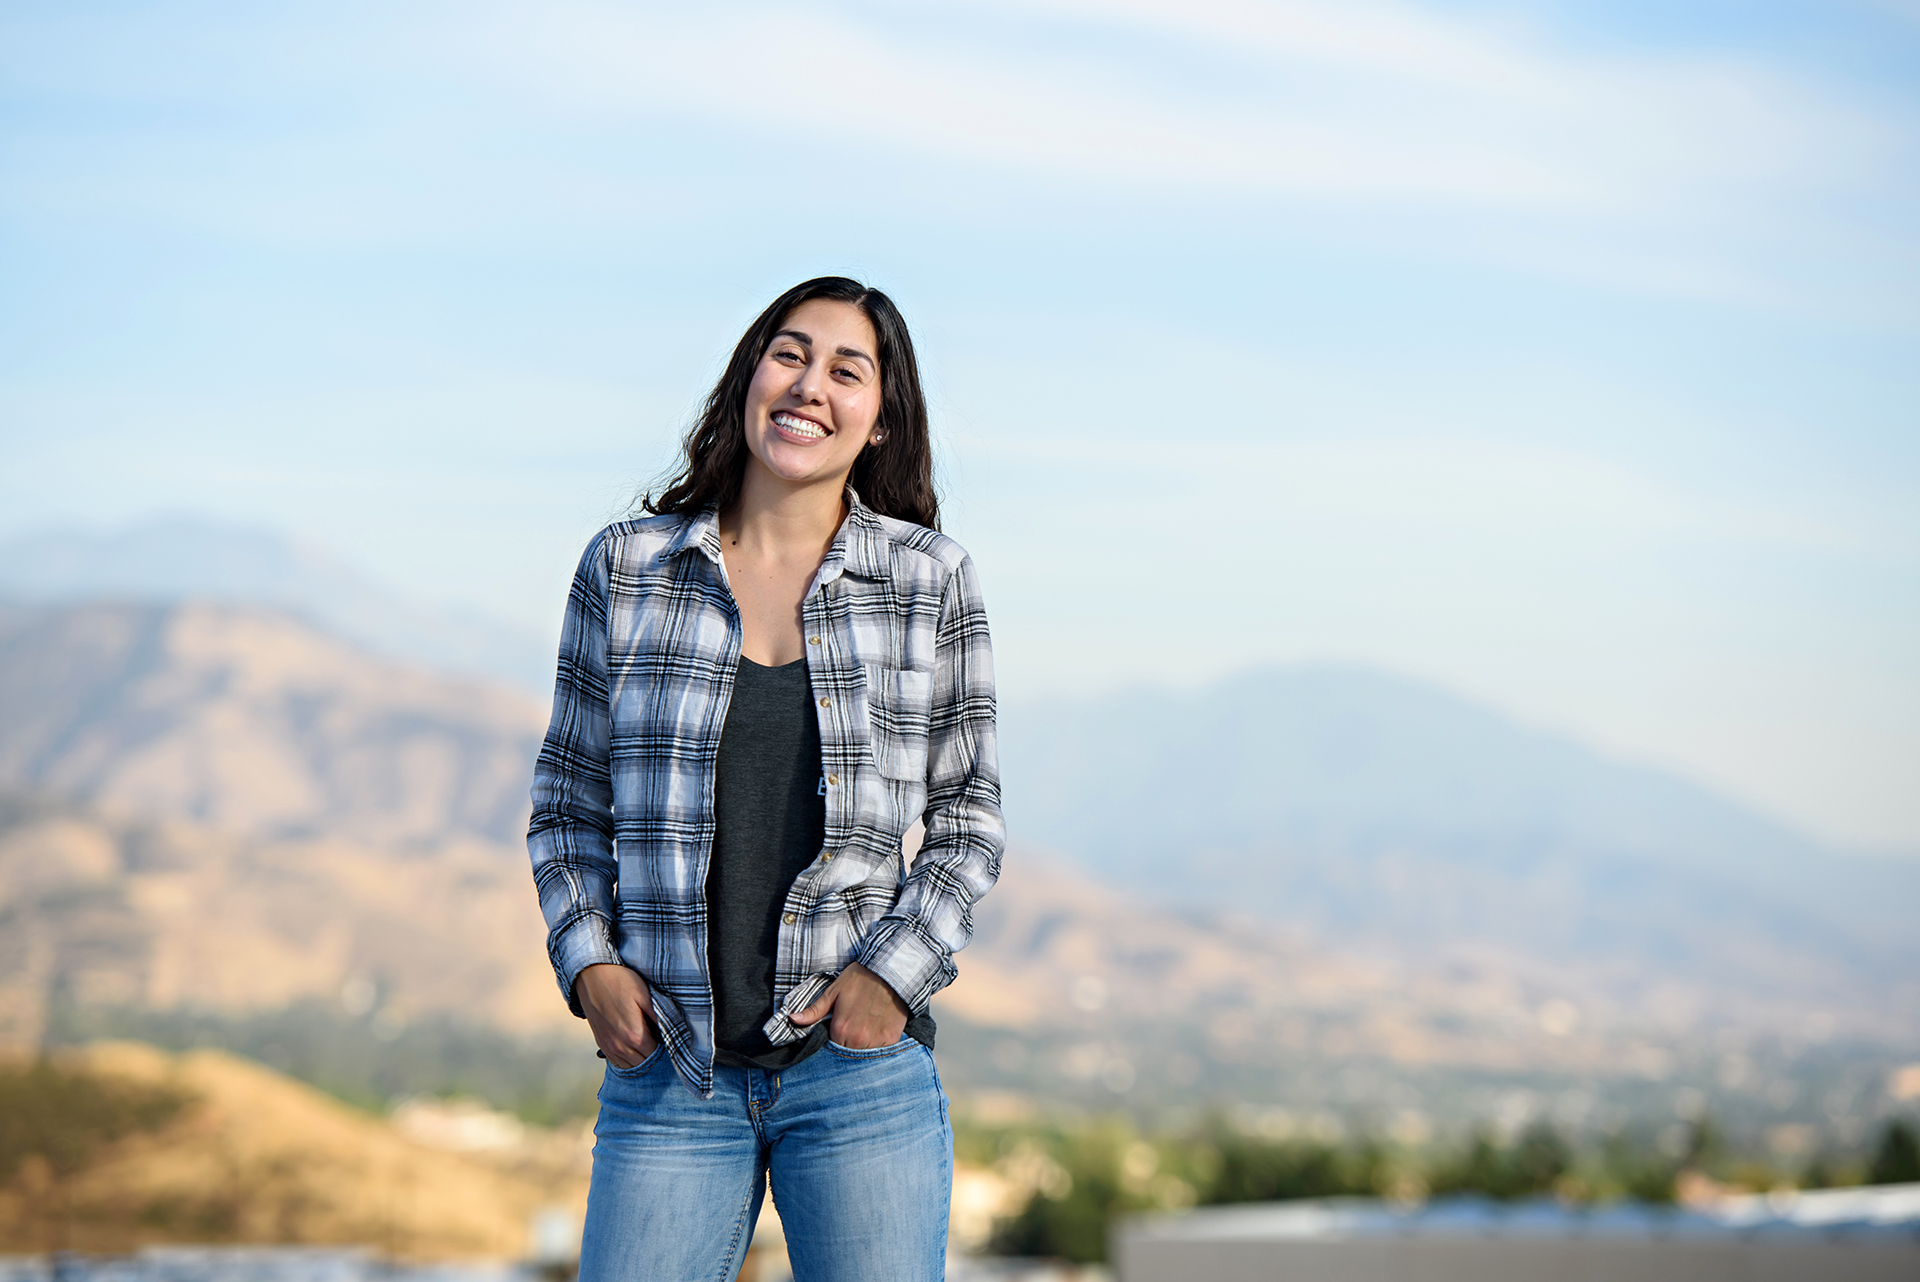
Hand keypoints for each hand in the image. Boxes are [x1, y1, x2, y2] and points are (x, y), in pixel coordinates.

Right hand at [576, 963, 658, 1067]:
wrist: (590, 976)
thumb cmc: (620, 982)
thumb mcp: (644, 995)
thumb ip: (658, 1016)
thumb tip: (671, 1030)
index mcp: (634, 1035)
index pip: (657, 1053)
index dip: (665, 1045)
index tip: (668, 1035)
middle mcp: (620, 1046)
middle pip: (644, 1062)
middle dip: (654, 1053)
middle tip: (659, 1037)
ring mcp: (608, 1047)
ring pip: (631, 1065)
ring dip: (641, 1057)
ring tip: (646, 1042)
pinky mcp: (601, 1044)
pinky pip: (617, 1062)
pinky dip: (627, 1059)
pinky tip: (632, 1046)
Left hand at [790, 962, 909, 1048]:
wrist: (889, 971)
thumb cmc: (859, 979)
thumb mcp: (833, 991)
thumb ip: (814, 1010)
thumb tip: (792, 1019)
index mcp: (840, 1029)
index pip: (832, 1047)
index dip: (835, 1037)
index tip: (839, 1027)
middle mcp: (858, 1039)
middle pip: (848, 1053)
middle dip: (848, 1043)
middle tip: (854, 1025)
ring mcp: (876, 1040)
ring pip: (865, 1054)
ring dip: (864, 1045)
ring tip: (867, 1026)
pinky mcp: (891, 1038)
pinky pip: (881, 1050)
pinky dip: (879, 1043)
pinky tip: (878, 1028)